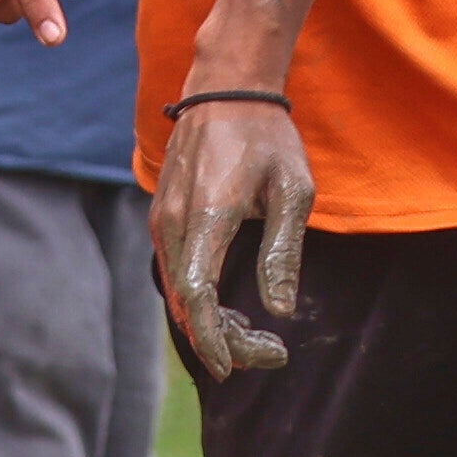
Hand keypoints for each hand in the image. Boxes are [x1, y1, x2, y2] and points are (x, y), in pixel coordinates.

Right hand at [156, 96, 316, 381]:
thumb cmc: (267, 138)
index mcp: (207, 214)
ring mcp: (163, 220)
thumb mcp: (294, 192)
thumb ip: (284, 253)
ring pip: (178, 294)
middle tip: (271, 354)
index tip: (239, 366)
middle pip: (186, 304)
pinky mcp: (164, 219)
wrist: (226, 90)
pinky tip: (234, 313)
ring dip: (213, 325)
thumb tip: (281, 310)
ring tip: (260, 339)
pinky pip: (176, 274)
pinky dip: (201, 303)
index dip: (213, 338)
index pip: (197, 295)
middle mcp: (174, 221)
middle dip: (224, 341)